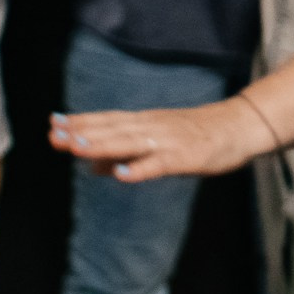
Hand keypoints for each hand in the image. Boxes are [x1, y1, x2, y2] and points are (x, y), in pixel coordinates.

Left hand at [47, 97, 272, 181]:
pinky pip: (159, 164)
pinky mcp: (186, 157)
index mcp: (145, 122)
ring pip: (130, 143)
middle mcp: (152, 127)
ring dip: (102, 145)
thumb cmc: (199, 135)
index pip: (107, 120)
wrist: (240, 126)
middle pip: (113, 129)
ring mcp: (168, 140)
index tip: (52, 123)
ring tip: (76, 147)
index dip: (81, 122)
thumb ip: (126, 153)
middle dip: (83, 133)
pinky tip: (120, 173)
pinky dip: (139, 168)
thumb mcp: (158, 142)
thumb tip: (94, 167)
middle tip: (54, 135)